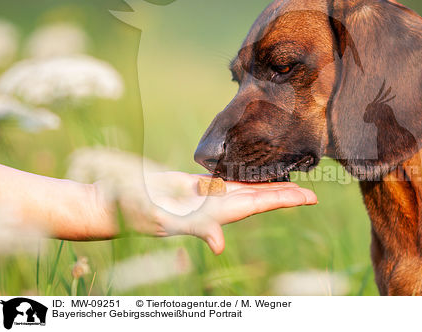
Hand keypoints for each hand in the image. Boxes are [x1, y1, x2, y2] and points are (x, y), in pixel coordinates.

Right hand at [122, 172, 316, 253]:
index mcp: (212, 211)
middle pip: (257, 199)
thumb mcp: (162, 220)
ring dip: (268, 189)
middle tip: (312, 193)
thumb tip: (219, 244)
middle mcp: (212, 206)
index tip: (308, 198)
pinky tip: (251, 177)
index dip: (283, 201)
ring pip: (244, 192)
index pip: (256, 204)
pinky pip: (224, 185)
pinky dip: (242, 181)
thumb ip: (193, 229)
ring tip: (291, 185)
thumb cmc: (132, 210)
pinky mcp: (192, 189)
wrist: (110, 203)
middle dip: (285, 196)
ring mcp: (203, 198)